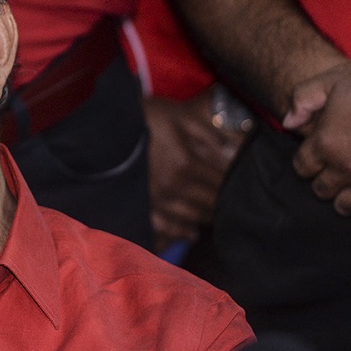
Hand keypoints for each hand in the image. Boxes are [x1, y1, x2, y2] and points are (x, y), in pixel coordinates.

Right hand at [144, 90, 247, 252]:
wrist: (103, 130)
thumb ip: (208, 136)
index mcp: (186, 164)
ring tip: (217, 219)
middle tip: (237, 206)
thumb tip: (234, 155)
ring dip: (206, 218)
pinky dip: (179, 232)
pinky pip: (164, 227)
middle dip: (225, 204)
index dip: (236, 184)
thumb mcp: (179, 117)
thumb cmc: (143, 118)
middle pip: (209, 202)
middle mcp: (173, 188)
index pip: (221, 180)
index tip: (247, 187)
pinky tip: (190, 234)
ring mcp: (155, 201)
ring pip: (190, 217)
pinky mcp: (141, 207)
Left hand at [284, 61, 350, 218]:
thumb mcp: (335, 79)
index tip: (318, 155)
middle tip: (339, 169)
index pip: (303, 167)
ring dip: (347, 198)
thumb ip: (304, 98)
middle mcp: (346, 167)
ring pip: (346, 206)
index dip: (308, 161)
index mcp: (327, 143)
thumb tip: (288, 123)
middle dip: (327, 180)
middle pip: (322, 189)